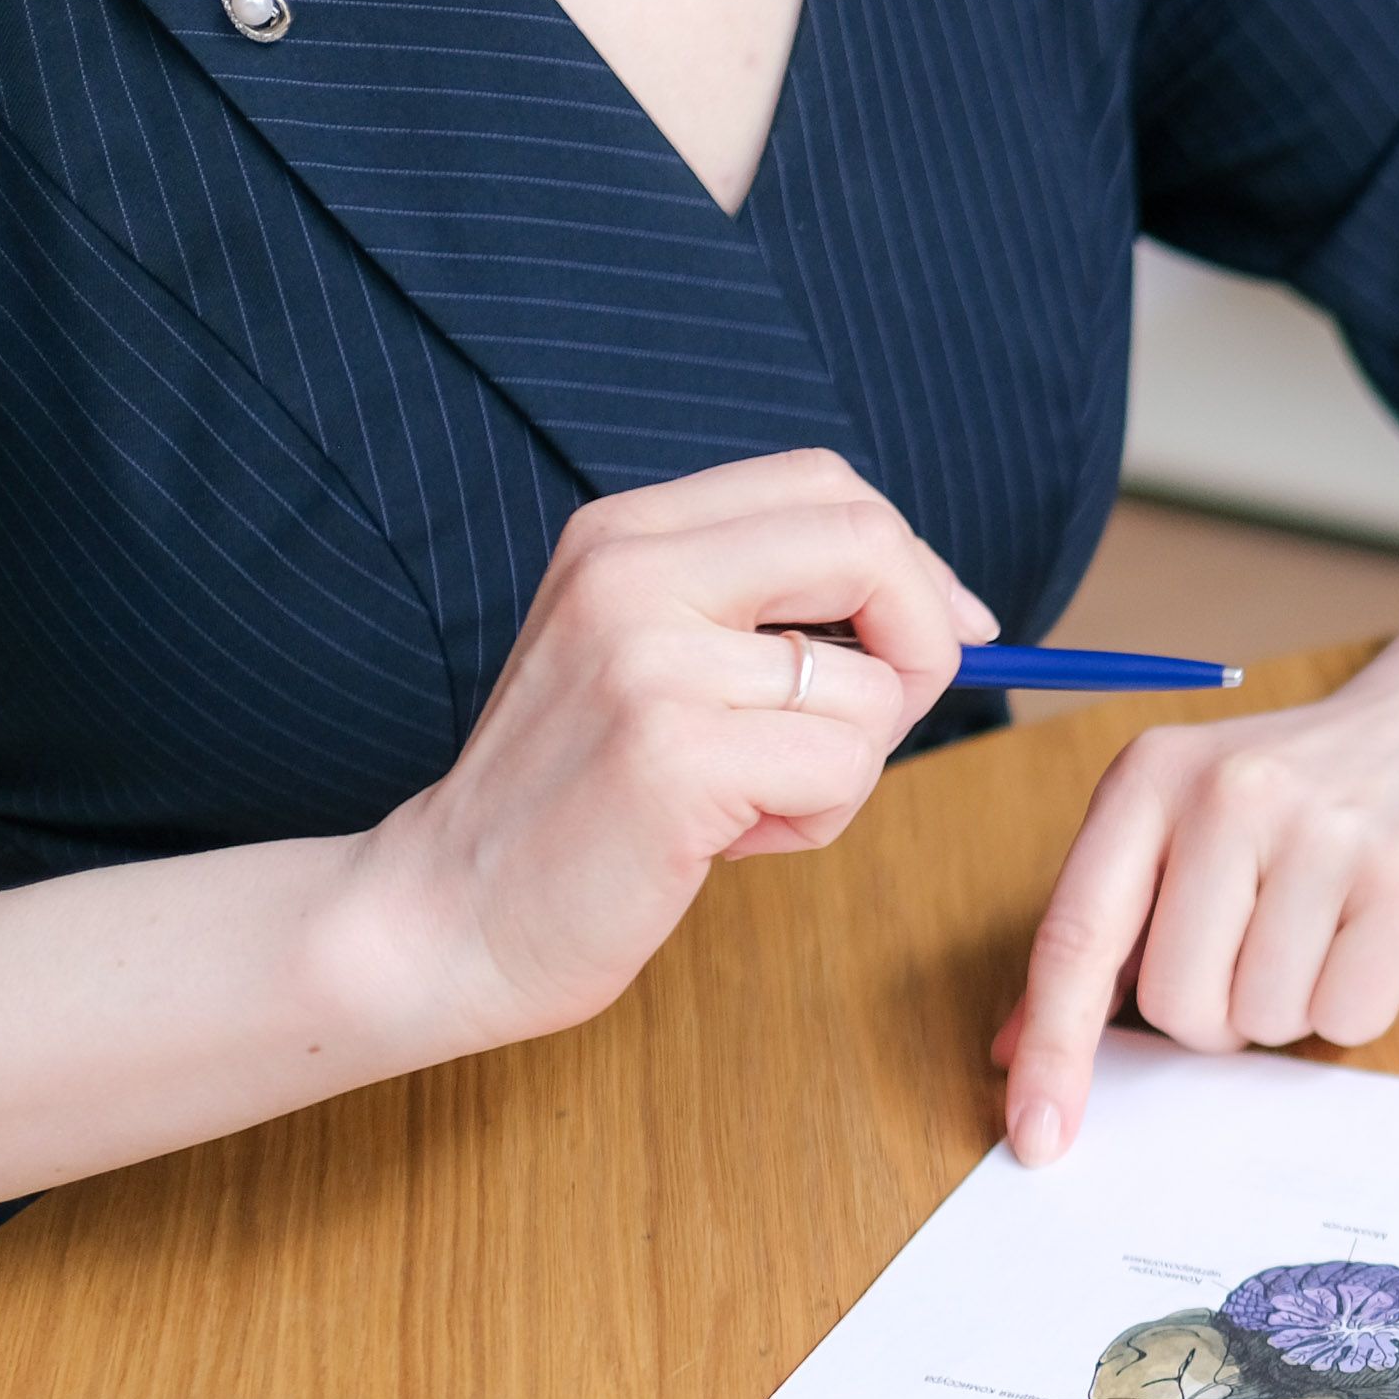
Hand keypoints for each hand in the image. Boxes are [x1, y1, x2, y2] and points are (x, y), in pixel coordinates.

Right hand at [345, 450, 994, 1051]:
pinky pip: (846, 769)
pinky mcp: (674, 758)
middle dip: (921, 644)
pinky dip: (821, 820)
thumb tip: (949, 611)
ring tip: (752, 801)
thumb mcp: (652, 658)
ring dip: (851, 766)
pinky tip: (734, 841)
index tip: (938, 638)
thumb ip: (764, 612)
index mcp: (626, 533)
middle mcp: (632, 572)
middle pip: (869, 545)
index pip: (827, 485)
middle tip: (876, 723)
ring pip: (874, 687)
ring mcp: (649, 661)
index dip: (911, 563)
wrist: (449, 913)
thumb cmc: (580, 800)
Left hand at [992, 628, 1398, 1158]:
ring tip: (1327, 924)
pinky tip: (1375, 932)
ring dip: (1292, 1004)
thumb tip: (1017, 1047)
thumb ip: (1108, 927)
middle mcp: (1229, 796)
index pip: (1077, 939)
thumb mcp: (1189, 819)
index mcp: (1152, 778)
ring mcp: (1323, 835)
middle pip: (1178, 1005)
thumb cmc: (1313, 784)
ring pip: (1264, 1020)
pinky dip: (1357, 1003)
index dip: (1054, 1051)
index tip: (1038, 1139)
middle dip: (1218, 1013)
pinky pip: (1347, 1017)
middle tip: (1265, 945)